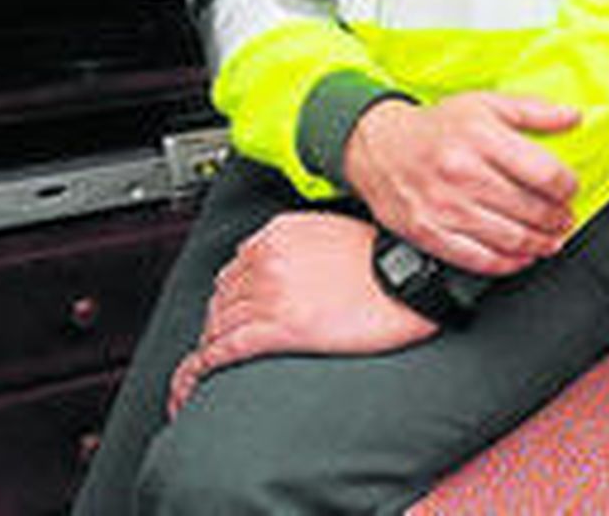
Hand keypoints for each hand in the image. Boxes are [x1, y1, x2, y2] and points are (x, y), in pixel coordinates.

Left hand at [168, 212, 432, 416]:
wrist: (407, 280)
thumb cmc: (384, 260)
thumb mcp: (335, 232)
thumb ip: (302, 242)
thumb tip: (291, 262)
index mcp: (279, 233)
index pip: (235, 265)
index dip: (229, 292)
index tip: (231, 308)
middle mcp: (267, 260)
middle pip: (222, 295)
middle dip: (218, 319)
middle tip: (220, 339)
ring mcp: (269, 294)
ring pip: (218, 323)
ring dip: (209, 344)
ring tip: (205, 364)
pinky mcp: (277, 329)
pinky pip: (225, 349)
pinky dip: (204, 365)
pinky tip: (200, 376)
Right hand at [343, 92, 580, 274]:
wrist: (378, 148)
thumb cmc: (436, 127)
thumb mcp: (486, 104)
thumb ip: (534, 111)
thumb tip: (573, 117)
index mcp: (481, 138)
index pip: (542, 172)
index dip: (566, 186)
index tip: (571, 189)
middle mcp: (463, 174)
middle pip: (528, 208)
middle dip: (557, 218)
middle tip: (565, 218)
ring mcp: (445, 208)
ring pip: (508, 238)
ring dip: (540, 244)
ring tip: (552, 239)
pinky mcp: (430, 234)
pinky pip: (478, 259)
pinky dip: (507, 263)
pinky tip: (522, 257)